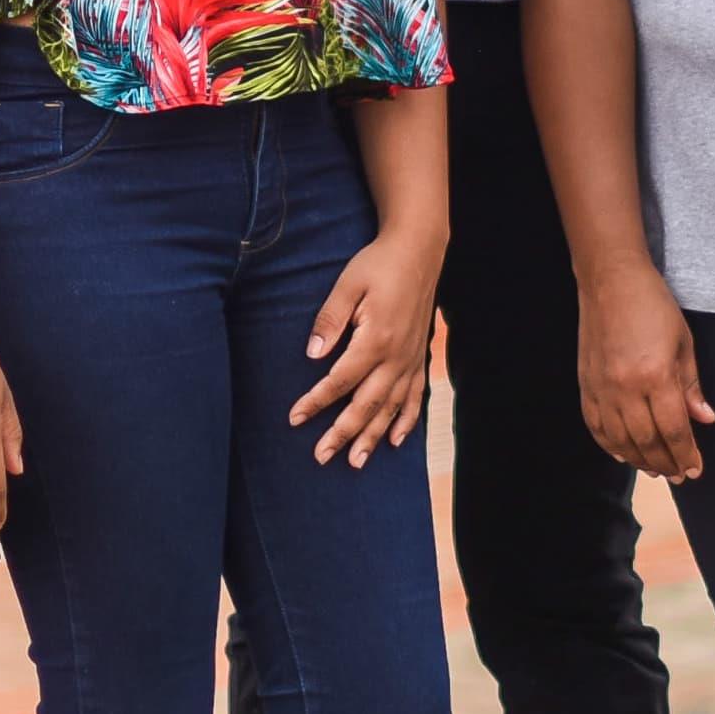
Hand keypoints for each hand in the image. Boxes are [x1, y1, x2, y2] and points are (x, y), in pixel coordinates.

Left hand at [292, 224, 446, 463]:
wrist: (419, 251)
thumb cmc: (378, 265)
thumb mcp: (348, 284)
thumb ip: (330, 320)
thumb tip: (312, 354)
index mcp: (376, 339)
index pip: (340, 380)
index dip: (316, 401)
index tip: (295, 418)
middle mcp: (396, 357)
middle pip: (366, 404)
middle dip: (342, 433)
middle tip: (321, 456)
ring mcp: (411, 360)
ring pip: (391, 408)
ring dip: (372, 437)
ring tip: (356, 462)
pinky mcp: (419, 358)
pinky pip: (415, 398)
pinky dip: (406, 422)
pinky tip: (395, 441)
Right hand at [575, 265, 714, 484]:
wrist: (611, 281)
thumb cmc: (652, 305)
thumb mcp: (683, 342)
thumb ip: (691, 386)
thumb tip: (705, 419)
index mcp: (656, 376)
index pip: (674, 429)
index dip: (686, 454)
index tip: (695, 469)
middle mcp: (626, 388)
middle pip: (648, 441)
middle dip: (666, 463)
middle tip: (678, 475)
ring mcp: (602, 388)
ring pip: (620, 440)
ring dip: (640, 460)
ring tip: (655, 469)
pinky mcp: (586, 384)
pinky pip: (596, 426)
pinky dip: (609, 445)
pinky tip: (623, 454)